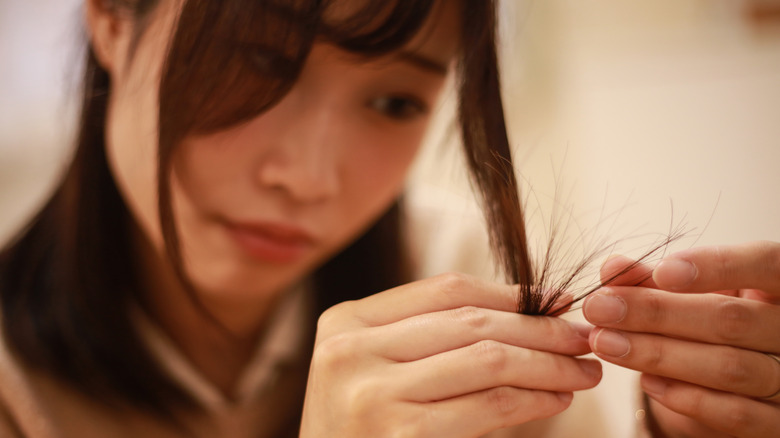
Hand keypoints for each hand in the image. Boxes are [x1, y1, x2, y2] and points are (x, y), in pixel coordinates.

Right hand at [299, 273, 601, 437]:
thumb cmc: (365, 430)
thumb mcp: (377, 369)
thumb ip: (432, 337)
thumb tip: (528, 307)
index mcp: (346, 322)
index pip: (444, 290)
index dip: (508, 292)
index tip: (555, 300)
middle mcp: (352, 351)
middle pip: (470, 321)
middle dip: (539, 327)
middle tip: (582, 335)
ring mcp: (373, 394)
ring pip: (488, 359)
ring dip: (548, 363)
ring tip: (582, 370)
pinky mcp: (404, 436)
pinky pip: (489, 405)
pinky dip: (533, 400)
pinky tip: (556, 400)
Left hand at [583, 241, 779, 436]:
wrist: (732, 377)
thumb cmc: (707, 317)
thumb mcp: (686, 290)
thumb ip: (652, 276)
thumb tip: (614, 268)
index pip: (766, 264)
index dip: (717, 267)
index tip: (661, 272)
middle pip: (734, 320)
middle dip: (658, 313)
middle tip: (601, 308)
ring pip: (729, 367)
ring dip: (659, 355)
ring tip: (607, 343)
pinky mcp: (779, 424)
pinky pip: (737, 414)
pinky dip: (686, 397)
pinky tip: (646, 381)